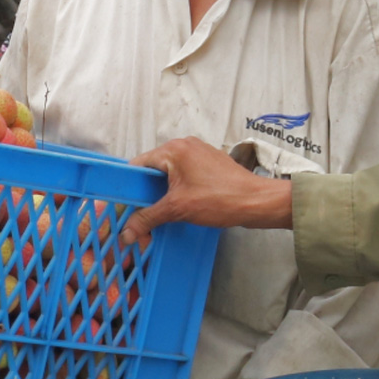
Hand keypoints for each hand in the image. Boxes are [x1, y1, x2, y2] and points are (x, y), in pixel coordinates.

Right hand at [121, 138, 294, 246]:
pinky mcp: (207, 164)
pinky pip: (182, 175)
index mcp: (174, 149)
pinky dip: (175, 189)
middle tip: (138, 212)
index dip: (128, 185)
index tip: (122, 204)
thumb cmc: (220, 199)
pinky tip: (176, 206)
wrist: (256, 202)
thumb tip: (126, 232)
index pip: (138, 164)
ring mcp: (198, 153)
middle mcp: (184, 145)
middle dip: (144, 191)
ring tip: (157, 212)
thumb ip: (148, 218)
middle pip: (152, 168)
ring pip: (168, 173)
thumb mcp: (177, 209)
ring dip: (160, 192)